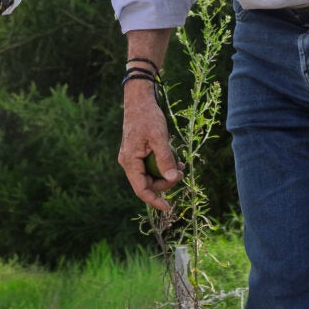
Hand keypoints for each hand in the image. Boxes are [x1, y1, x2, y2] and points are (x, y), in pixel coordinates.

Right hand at [118, 83, 182, 212]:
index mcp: (130, 161)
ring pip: (150, 176)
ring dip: (165, 174)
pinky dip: (162, 166)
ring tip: (179, 164)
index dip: (155, 200)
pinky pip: (150, 167)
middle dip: (165, 182)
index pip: (141, 189)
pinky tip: (173, 159)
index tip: (169, 207)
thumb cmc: (148, 117)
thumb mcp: (159, 138)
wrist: (139, 100)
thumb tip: (172, 178)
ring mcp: (132, 158)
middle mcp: (128, 163)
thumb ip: (165, 159)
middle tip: (181, 172)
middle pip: (147, 184)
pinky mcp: (137, 153)